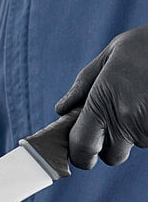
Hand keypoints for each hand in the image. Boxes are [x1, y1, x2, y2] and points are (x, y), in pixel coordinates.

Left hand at [56, 24, 147, 168]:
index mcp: (102, 102)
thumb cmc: (147, 44)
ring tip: (141, 100)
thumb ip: (83, 84)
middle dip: (111, 146)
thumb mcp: (111, 54)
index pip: (82, 148)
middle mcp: (125, 119)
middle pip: (112, 156)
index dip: (81, 155)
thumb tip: (62, 109)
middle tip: (116, 120)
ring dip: (135, 132)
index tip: (83, 150)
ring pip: (136, 145)